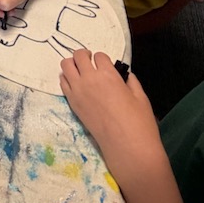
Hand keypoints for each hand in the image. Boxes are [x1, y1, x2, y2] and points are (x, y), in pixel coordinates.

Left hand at [60, 50, 164, 178]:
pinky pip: (62, 83)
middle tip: (91, 63)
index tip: (107, 66)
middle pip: (78, 56)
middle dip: (85, 56)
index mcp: (108, 75)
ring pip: (65, 66)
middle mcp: (89, 79)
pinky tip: (76, 84)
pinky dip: (67, 79)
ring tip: (81, 72)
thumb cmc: (139, 122)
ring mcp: (78, 91)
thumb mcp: (141, 97)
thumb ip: (131, 82)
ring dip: (73, 65)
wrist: (126, 146)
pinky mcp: (72, 103)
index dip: (104, 60)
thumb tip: (124, 76)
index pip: (99, 56)